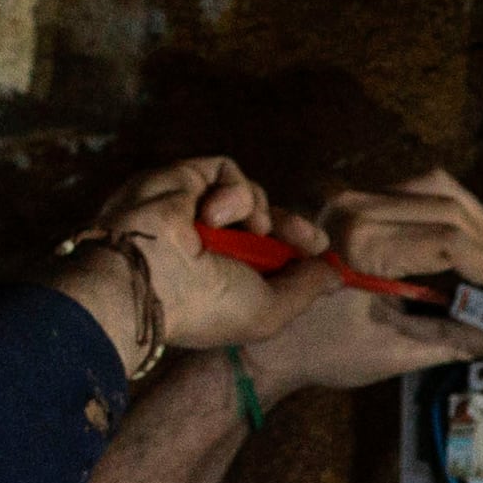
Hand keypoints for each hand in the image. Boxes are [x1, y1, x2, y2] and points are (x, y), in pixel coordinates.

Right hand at [52, 157, 326, 364]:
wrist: (146, 280)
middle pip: (263, 219)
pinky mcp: (181, 179)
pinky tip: (215, 214)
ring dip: (256, 210)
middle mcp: (208, 244)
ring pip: (248, 193)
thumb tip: (336, 275)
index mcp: (223, 277)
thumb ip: (307, 289)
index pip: (269, 251)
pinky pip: (225, 170)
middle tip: (304, 238)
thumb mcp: (270, 311)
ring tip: (244, 232)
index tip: (320, 248)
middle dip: (288, 226)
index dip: (298, 246)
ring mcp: (192, 210)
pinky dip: (233, 191)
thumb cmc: (206, 307)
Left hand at [238, 169, 482, 399]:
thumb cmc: (321, 352)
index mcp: (365, 248)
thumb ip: (456, 339)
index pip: (452, 245)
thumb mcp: (394, 351)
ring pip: (438, 190)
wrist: (265, 341)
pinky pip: (416, 189)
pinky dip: (452, 207)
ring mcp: (354, 199)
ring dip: (475, 221)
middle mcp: (359, 211)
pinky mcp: (354, 200)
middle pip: (451, 212)